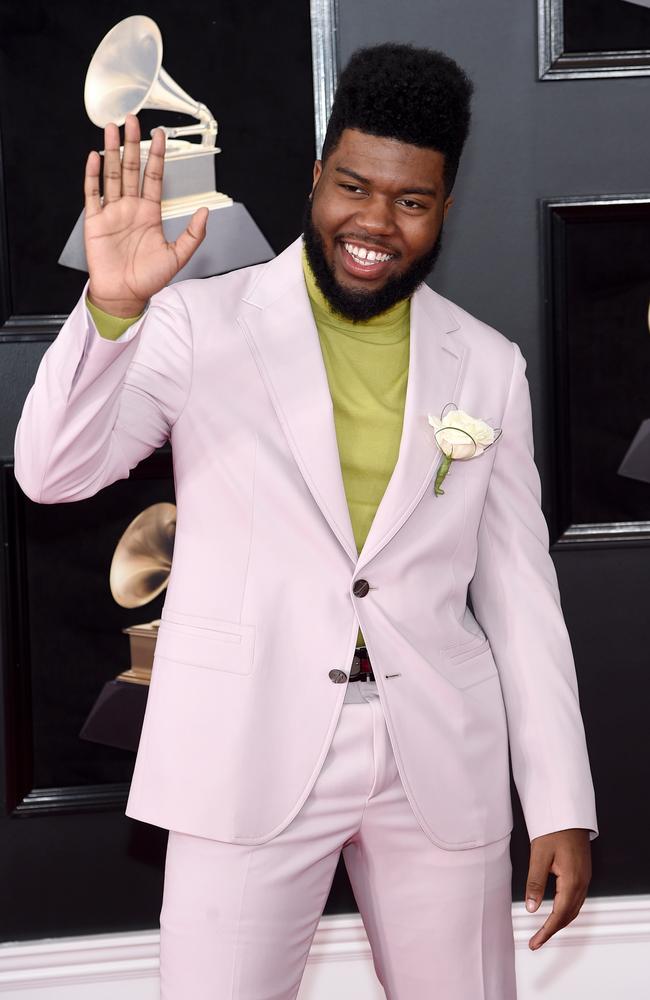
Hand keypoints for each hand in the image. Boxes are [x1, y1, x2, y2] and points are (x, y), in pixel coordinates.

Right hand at [84, 113, 208, 316]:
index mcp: (150, 213)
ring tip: (112, 128)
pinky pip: (93, 192)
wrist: (124, 295)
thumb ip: (193, 234)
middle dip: (132, 144)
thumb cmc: (149, 279)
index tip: (159, 135)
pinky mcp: (95, 220)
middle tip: (133, 120)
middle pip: (131, 168)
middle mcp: (131, 208)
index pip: (154, 177)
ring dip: (111, 151)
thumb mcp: (178, 256)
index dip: (157, 156)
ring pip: (112, 174)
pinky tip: (95, 157)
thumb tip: (206, 212)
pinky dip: (93, 174)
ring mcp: (112, 212)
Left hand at [525, 828, 590, 949]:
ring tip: (544, 931)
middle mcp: (582, 882)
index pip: (559, 914)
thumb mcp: (539, 855)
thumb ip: (535, 883)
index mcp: (572, 880)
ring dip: (560, 922)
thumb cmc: (553, 830)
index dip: (546, 931)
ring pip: (574, 908)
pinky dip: (566, 910)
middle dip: (552, 930)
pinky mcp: (582, 873)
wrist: (568, 813)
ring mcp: (584, 878)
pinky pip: (577, 899)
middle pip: (569, 915)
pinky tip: (557, 911)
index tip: (535, 942)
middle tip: (536, 941)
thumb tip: (531, 907)